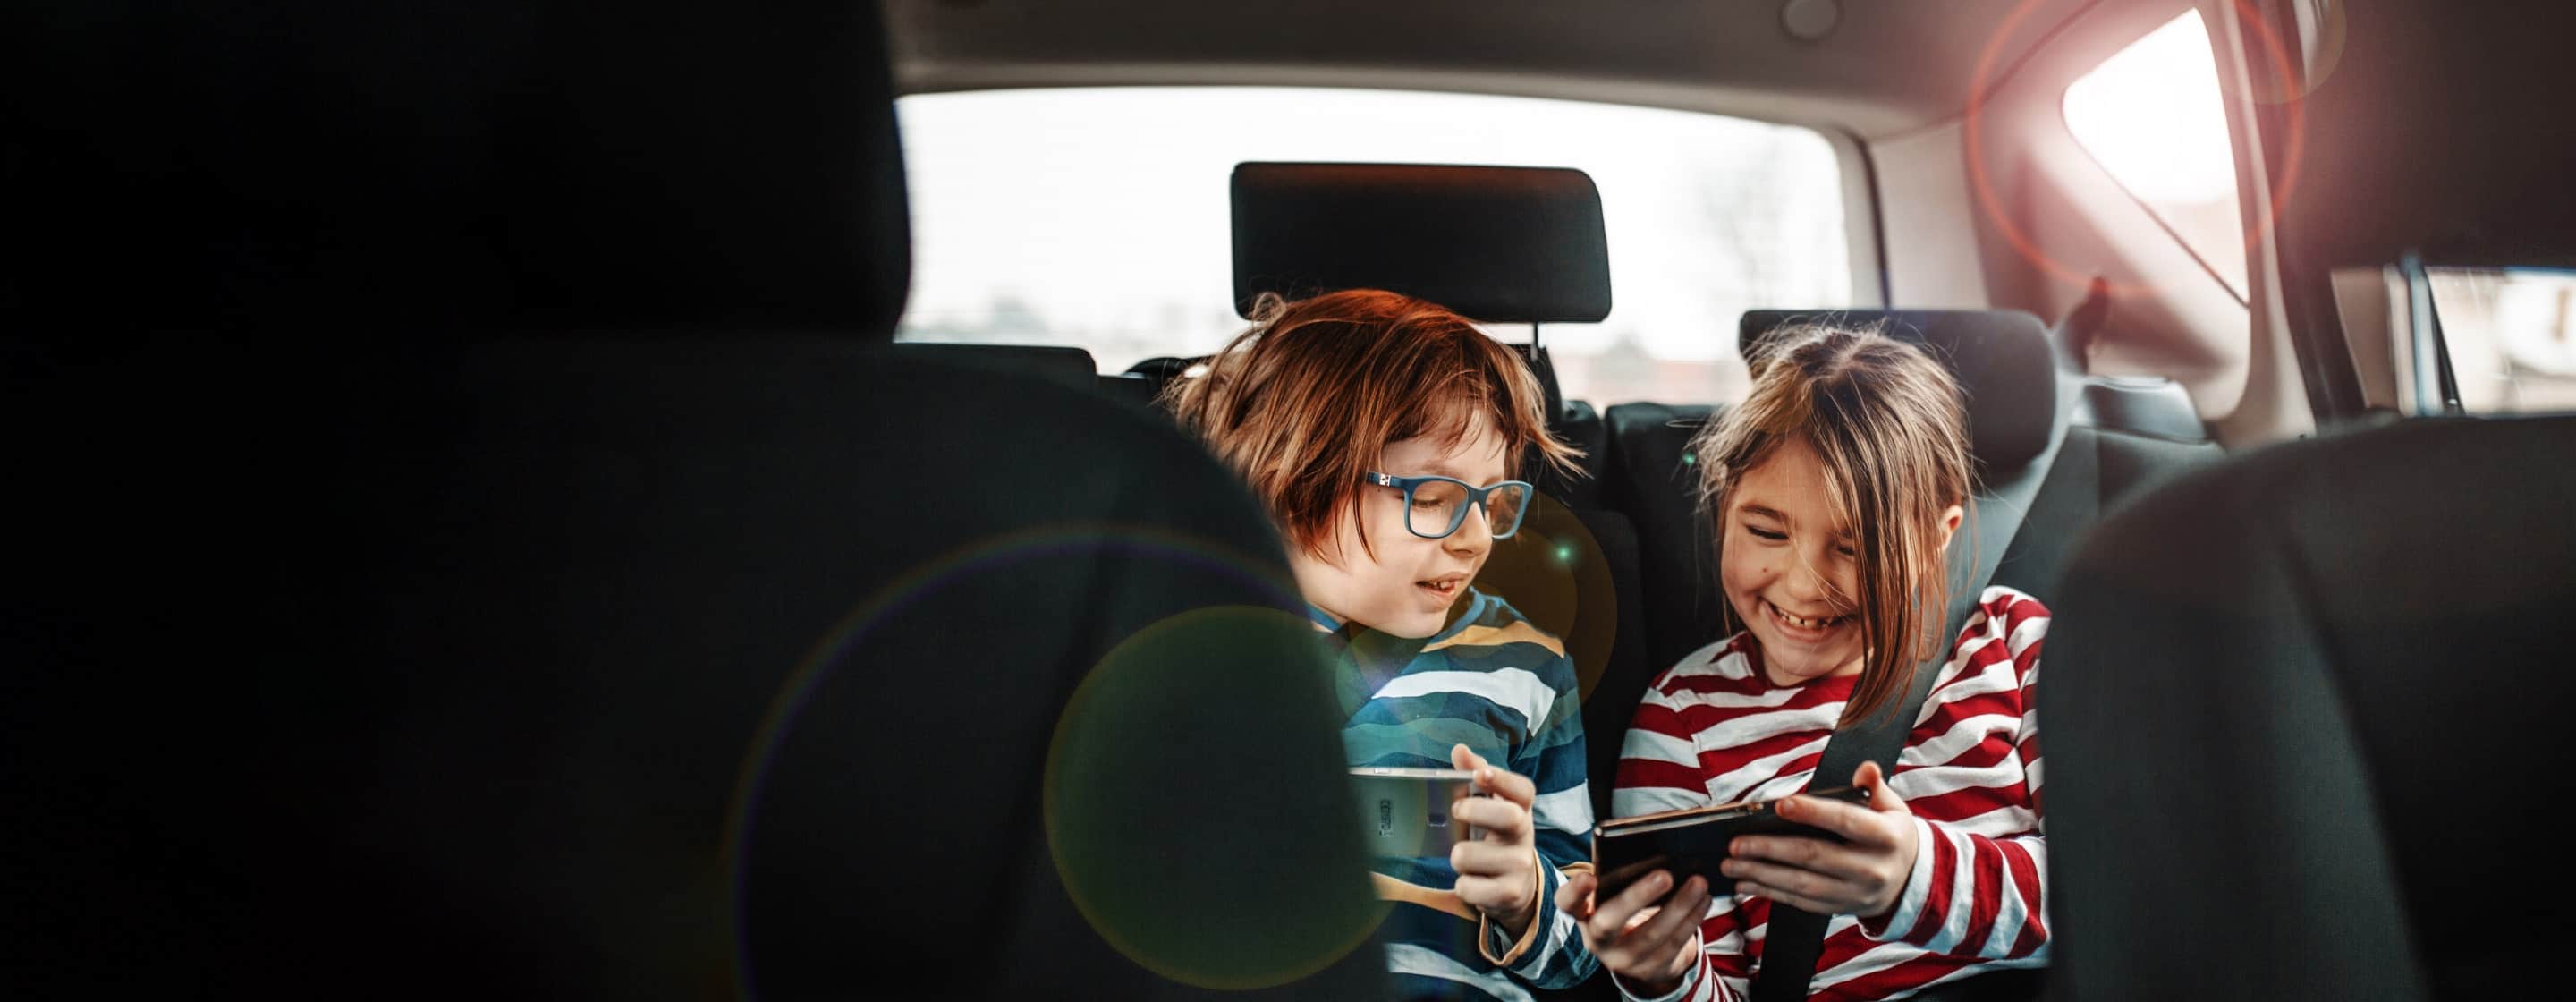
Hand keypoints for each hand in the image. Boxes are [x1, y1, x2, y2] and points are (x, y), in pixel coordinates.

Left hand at [1447, 744, 1541, 938]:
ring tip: (1466, 859)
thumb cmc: (1494, 839)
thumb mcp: (1489, 808)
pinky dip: (1462, 885)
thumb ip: (1474, 776)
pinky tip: (1473, 882)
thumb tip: (1461, 749)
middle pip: (1507, 816)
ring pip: (1469, 855)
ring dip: (1458, 857)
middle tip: (1457, 810)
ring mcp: (1520, 866)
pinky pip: (1467, 887)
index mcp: (1520, 809)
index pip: (1522, 790)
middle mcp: (1525, 835)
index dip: (1502, 779)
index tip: (1480, 774)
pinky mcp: (1509, 894)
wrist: (1515, 889)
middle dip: (1475, 811)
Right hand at [1555, 867, 1706, 997]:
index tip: (1589, 877)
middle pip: (1609, 923)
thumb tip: (1656, 847)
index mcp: (1583, 913)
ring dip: (1678, 907)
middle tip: (1665, 875)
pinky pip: (1674, 945)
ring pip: (1650, 936)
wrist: (1643, 952)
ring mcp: (1622, 959)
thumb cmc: (1628, 907)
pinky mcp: (1650, 970)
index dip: (1575, 892)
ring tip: (1698, 882)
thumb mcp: (1617, 893)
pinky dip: (1691, 920)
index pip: (1567, 903)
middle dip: (1637, 898)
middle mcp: (1596, 939)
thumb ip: (1623, 874)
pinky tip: (1704, 900)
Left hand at [1721, 760, 1917, 917]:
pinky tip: (1745, 882)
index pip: (1846, 822)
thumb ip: (1874, 788)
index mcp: (1887, 838)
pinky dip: (1770, 893)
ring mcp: (1855, 894)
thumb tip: (1866, 768)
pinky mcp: (1839, 909)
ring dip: (1761, 875)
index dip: (1813, 813)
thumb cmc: (1890, 833)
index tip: (1779, 805)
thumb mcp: (1892, 808)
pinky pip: (1800, 902)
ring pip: (1802, 885)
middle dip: (1770, 849)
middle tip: (1735, 843)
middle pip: (1815, 857)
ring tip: (1729, 864)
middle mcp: (1872, 869)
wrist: (1909, 880)